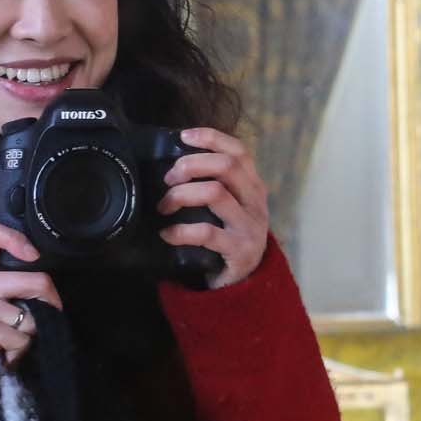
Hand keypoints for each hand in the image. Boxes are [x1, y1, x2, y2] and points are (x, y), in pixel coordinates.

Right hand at [0, 219, 59, 379]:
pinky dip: (20, 351)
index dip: (14, 237)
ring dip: (30, 335)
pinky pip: (22, 339)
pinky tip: (4, 352)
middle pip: (35, 280)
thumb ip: (8, 283)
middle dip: (51, 303)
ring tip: (10, 339)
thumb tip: (47, 287)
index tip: (33, 255)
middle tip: (46, 316)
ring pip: (31, 317)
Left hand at [159, 126, 270, 288]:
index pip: (238, 150)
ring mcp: (250, 226)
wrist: (244, 284)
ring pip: (215, 193)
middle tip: (169, 178)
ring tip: (164, 206)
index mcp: (253, 185)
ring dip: (182, 195)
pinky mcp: (240, 250)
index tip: (184, 137)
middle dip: (191, 165)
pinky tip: (168, 234)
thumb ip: (214, 184)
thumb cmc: (228, 236)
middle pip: (226, 166)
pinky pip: (206, 232)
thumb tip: (174, 162)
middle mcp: (256, 201)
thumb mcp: (229, 207)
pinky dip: (181, 231)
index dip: (212, 138)